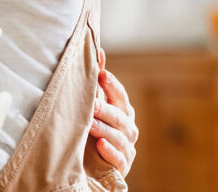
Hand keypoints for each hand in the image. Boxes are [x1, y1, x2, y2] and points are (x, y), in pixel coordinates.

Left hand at [91, 48, 137, 175]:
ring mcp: (127, 148)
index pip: (121, 96)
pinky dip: (110, 152)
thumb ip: (99, 81)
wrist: (94, 162)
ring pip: (119, 137)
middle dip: (106, 109)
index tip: (101, 74)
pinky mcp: (122, 166)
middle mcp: (128, 128)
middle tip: (92, 103)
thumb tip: (98, 50)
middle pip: (120, 117)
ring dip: (104, 129)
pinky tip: (100, 145)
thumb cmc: (95, 126)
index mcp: (123, 111)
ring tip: (90, 123)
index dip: (112, 86)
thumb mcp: (96, 103)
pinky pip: (119, 159)